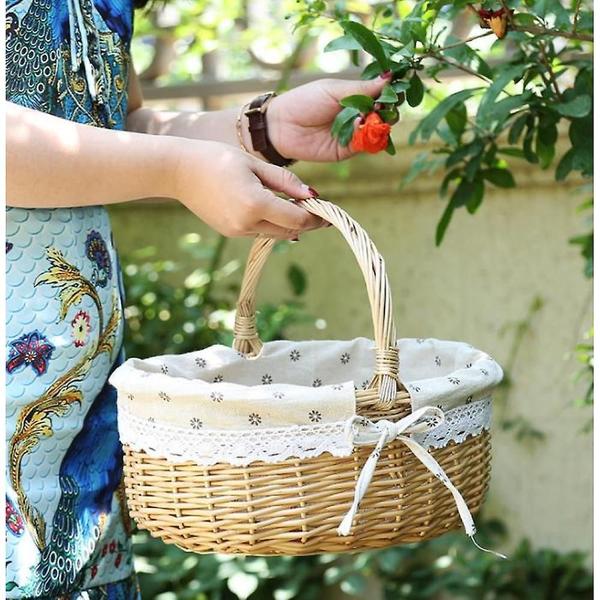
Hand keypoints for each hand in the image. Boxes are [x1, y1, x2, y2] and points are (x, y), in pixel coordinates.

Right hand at [173, 140, 324, 238]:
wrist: (178, 170)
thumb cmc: (217, 158)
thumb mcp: (256, 164)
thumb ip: (286, 182)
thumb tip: (312, 195)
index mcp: (256, 204)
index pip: (297, 220)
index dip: (315, 218)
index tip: (326, 212)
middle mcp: (246, 223)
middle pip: (288, 231)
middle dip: (304, 223)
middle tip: (316, 211)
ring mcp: (236, 231)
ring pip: (273, 233)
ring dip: (286, 224)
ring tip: (295, 207)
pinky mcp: (229, 232)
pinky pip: (258, 231)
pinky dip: (269, 223)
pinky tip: (271, 208)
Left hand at [266, 74, 392, 161]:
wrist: (281, 126)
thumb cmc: (304, 101)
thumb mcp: (334, 90)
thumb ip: (361, 88)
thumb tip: (389, 78)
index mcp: (356, 98)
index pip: (382, 96)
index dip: (390, 94)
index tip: (396, 89)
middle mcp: (358, 116)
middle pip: (384, 116)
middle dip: (388, 111)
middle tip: (386, 106)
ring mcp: (354, 135)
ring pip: (377, 132)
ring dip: (380, 125)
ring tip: (375, 117)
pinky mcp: (347, 151)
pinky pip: (365, 146)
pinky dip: (368, 138)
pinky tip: (364, 127)